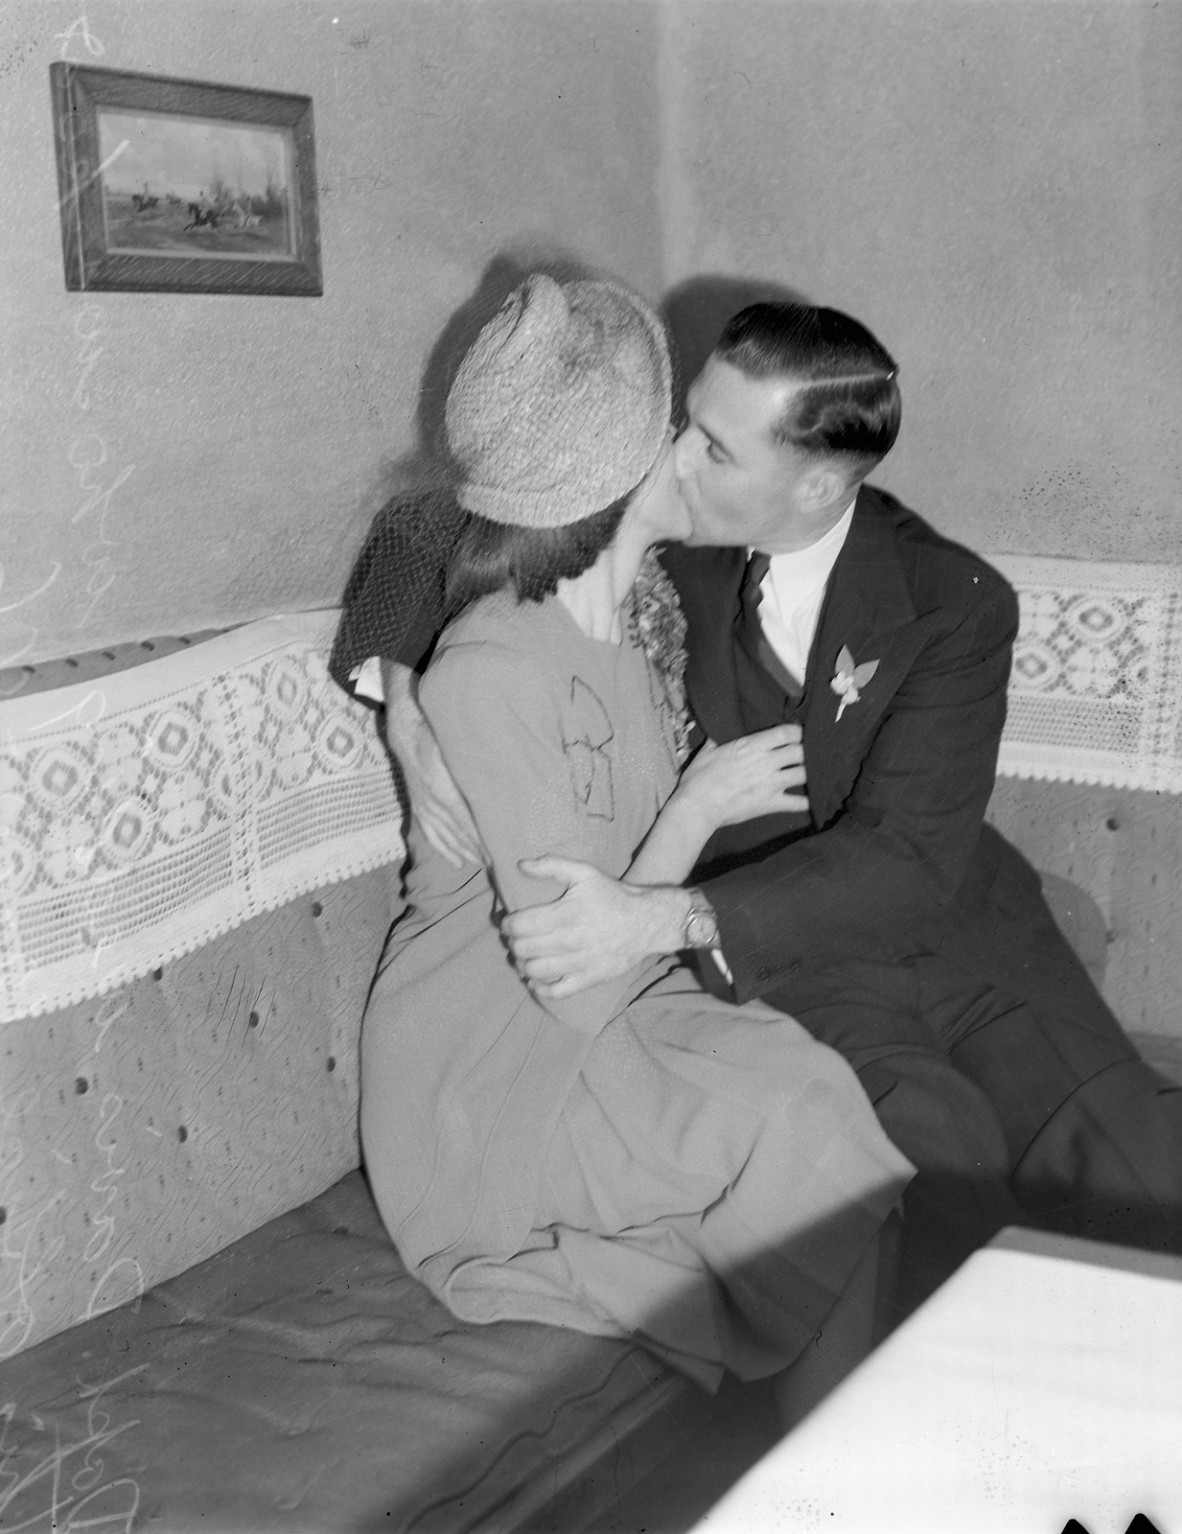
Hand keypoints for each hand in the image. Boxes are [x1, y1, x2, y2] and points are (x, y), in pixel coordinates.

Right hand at [385, 692, 484, 868]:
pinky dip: (445, 850)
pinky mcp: (419, 808)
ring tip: (484, 867)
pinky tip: (458, 862)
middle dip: (479, 852)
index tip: (499, 854)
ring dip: (466, 854)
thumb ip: (478, 766)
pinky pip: (432, 835)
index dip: (482, 840)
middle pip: (459, 835)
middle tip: (500, 867)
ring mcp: (424, 808)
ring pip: (446, 838)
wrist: (405, 731)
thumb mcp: (459, 747)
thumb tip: (507, 777)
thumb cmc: (437, 734)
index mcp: (444, 789)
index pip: (467, 822)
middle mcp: (433, 804)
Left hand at [503, 857, 687, 998]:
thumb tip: (521, 865)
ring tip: (525, 957)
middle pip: (523, 949)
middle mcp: (569, 941)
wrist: (646, 923)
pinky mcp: (588, 979)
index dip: (507, 925)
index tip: (508, 922)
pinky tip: (537, 979)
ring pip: (534, 970)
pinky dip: (540, 988)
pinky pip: (555, 992)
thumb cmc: (612, 896)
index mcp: (565, 914)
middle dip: (513, 943)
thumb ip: (552, 866)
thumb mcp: (584, 873)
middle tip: (516, 939)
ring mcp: (579, 963)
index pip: (520, 925)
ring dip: (523, 964)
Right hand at [674, 724, 806, 830]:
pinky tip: (812, 800)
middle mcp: (766, 762)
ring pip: (804, 774)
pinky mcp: (771, 804)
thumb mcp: (707, 752)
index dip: (797, 732)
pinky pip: (798, 803)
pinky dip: (807, 802)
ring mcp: (771, 783)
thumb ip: (718, 740)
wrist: (697, 807)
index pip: (786, 732)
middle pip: (800, 751)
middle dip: (807, 751)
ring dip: (810, 772)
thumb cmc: (698, 779)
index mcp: (751, 746)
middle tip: (808, 753)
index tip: (798, 734)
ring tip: (813, 772)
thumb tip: (719, 731)